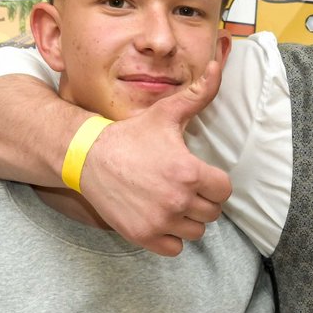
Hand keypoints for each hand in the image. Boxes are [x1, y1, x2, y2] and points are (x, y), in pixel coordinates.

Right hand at [79, 80, 231, 255]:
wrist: (88, 157)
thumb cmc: (131, 135)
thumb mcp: (167, 113)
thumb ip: (199, 94)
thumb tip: (220, 64)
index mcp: (188, 172)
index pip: (224, 190)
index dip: (213, 182)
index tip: (198, 174)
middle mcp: (177, 200)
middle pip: (212, 213)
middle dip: (201, 200)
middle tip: (182, 186)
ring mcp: (160, 221)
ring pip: (196, 232)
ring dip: (188, 220)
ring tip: (171, 201)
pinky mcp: (143, 236)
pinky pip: (175, 248)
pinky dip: (171, 237)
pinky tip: (160, 217)